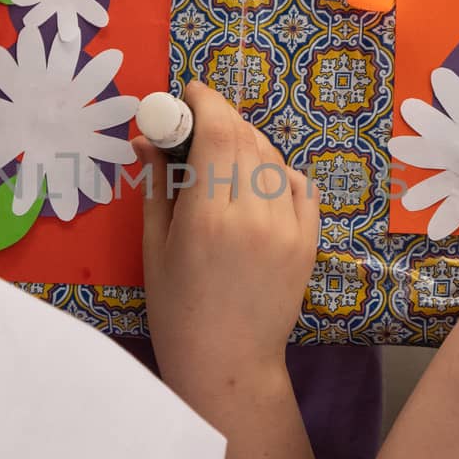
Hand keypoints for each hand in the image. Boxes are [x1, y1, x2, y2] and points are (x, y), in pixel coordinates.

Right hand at [135, 82, 320, 398]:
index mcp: (207, 218)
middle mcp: (253, 216)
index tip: (188, 94)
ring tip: (222, 157)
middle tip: (198, 122)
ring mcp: (288, 229)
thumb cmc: (177, 310)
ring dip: (246, 143)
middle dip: (220, 118)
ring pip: (271, 158)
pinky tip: (255, 183)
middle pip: (244, 137)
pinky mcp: (310, 241)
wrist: (229, 364)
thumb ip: (157, 184)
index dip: (203, 101)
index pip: (216, 131)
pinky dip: (276, 172)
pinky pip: (297, 185)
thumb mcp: (155, 246)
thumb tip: (148, 136)